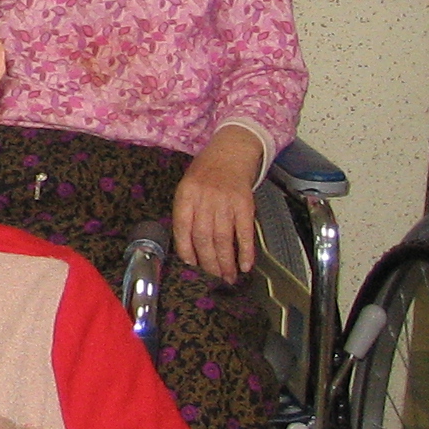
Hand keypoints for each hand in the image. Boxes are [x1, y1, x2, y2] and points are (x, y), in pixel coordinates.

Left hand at [175, 130, 261, 282]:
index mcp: (186, 194)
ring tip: (228, 277)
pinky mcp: (245, 204)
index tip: (191, 265)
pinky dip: (245, 251)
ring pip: (223, 238)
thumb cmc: (205, 173)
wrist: (230, 152)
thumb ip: (186, 212)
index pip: (182, 228)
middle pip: (203, 237)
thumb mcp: (187, 187)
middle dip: (208, 262)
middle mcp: (204, 198)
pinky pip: (244, 232)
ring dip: (226, 262)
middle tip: (213, 277)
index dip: (186, 250)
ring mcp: (225, 201)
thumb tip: (188, 247)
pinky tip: (245, 265)